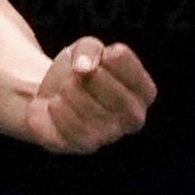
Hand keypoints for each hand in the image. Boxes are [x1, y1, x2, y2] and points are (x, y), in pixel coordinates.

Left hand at [24, 36, 156, 154]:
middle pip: (118, 99)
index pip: (135, 76)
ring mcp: (110, 136)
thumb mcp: (86, 49)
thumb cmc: (79, 72)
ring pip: (93, 113)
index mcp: (144, 93)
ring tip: (64, 86)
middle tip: (76, 72)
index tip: (101, 55)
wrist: (50, 97)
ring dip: (71, 92)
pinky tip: (55, 103)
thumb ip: (89, 49)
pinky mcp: (83, 146)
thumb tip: (86, 68)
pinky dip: (59, 111)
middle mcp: (134, 119)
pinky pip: (72, 129)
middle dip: (92, 79)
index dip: (112, 58)